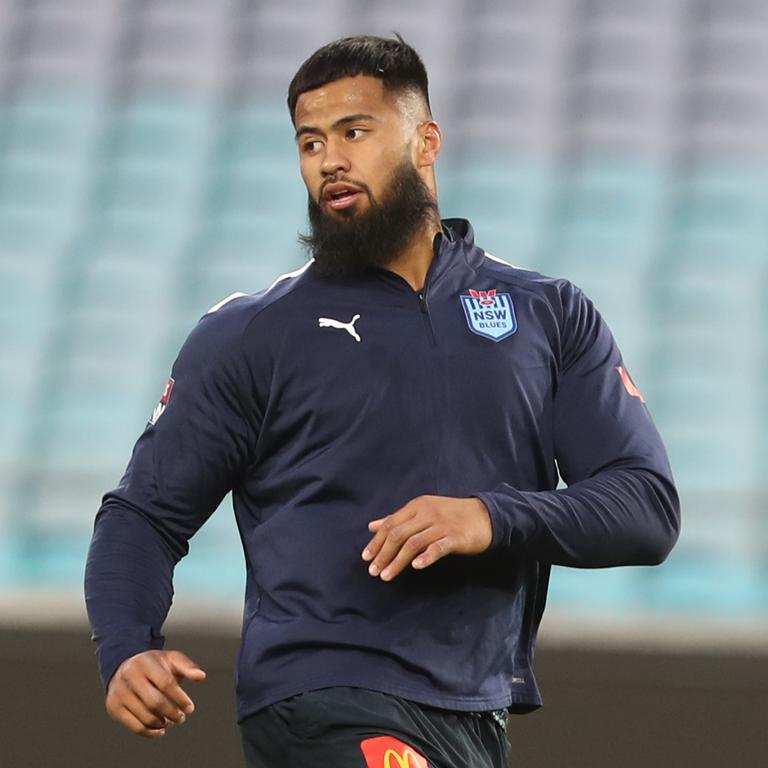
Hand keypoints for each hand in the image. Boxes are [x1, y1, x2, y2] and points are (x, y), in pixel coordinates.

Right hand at [105, 650, 205, 737]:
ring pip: (144, 716)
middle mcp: (129, 676)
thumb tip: (201, 676)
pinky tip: (160, 730)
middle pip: (154, 702)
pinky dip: (149, 732)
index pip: (166, 683)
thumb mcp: (170, 659)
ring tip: (171, 721)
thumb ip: (187, 666)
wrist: (124, 666)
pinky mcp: (113, 707)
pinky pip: (133, 726)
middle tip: (181, 718)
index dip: (180, 698)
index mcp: (145, 662)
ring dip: (162, 723)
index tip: (190, 708)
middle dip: (172, 713)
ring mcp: (119, 692)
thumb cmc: (153, 664)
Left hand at [361, 495, 492, 581]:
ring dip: (397, 561)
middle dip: (383, 553)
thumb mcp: (423, 511)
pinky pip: (437, 548)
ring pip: (413, 543)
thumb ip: (398, 519)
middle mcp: (427, 513)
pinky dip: (425, 557)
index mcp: (417, 506)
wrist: (485, 515)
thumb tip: (371, 526)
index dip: (376, 541)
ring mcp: (441, 525)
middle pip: (398, 534)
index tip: (366, 557)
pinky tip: (415, 567)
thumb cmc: (451, 515)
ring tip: (386, 575)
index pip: (391, 523)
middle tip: (373, 571)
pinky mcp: (455, 537)